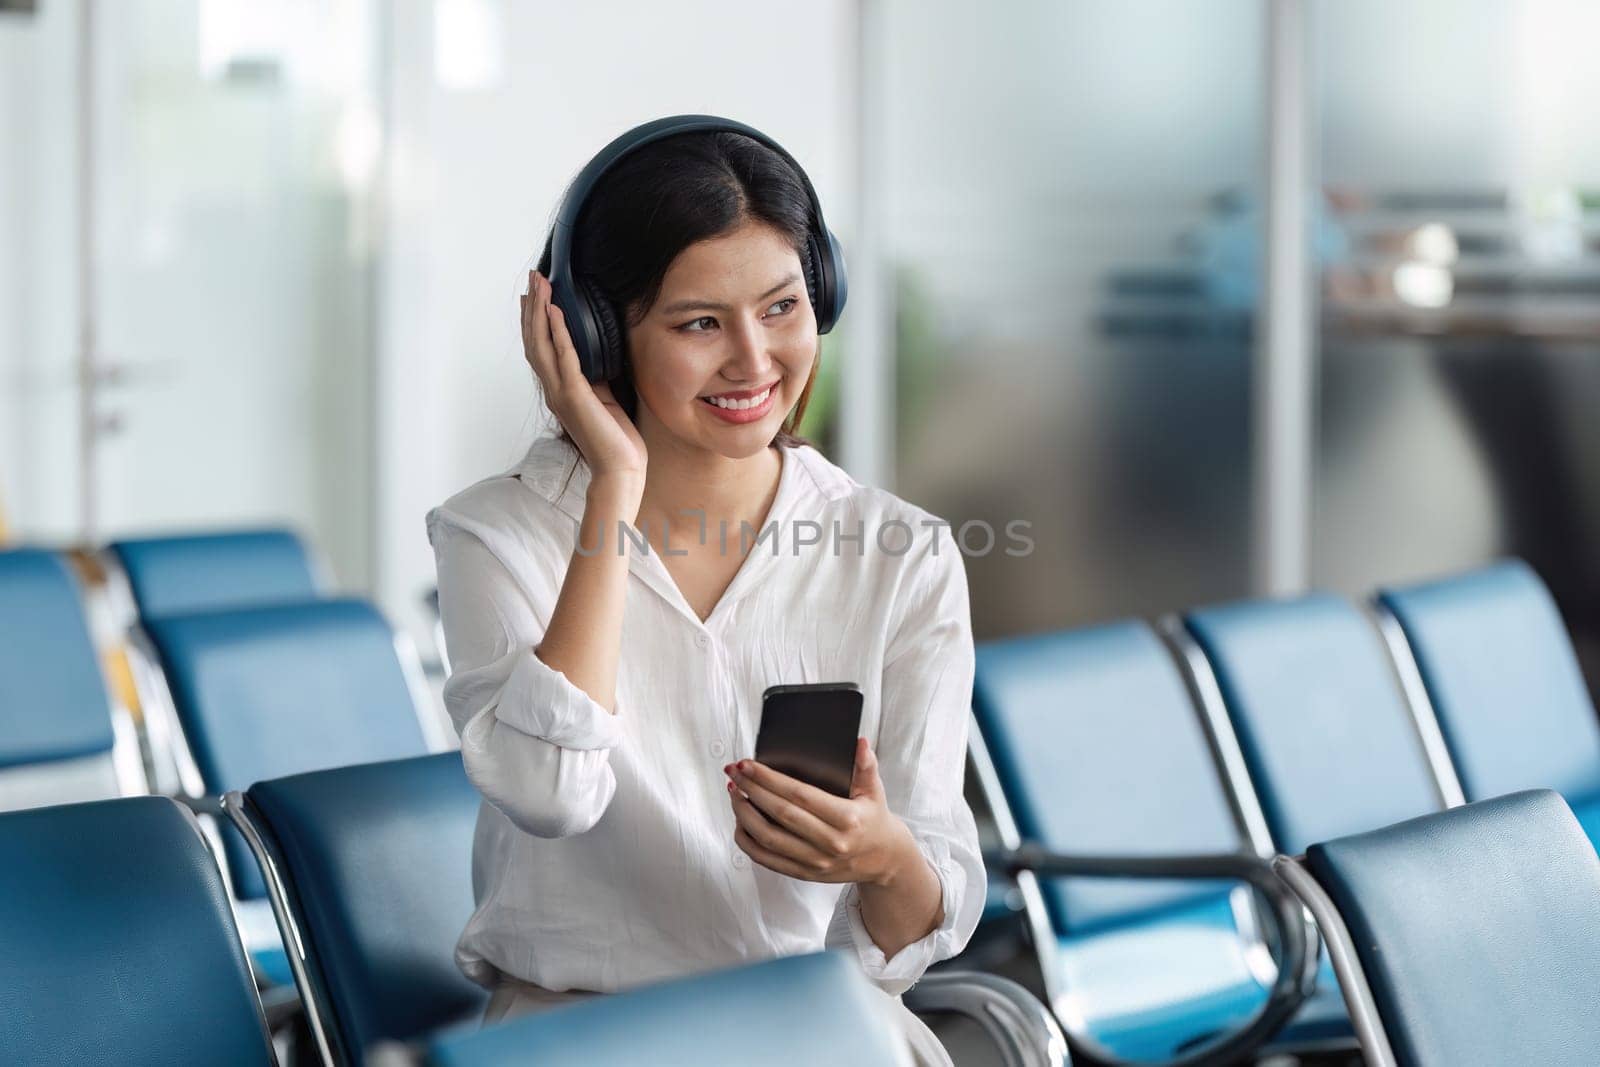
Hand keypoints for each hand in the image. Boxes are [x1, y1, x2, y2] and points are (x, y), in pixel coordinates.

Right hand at [521, 270, 647, 484]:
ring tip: (541, 285)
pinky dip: (558, 332)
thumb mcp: (605, 399)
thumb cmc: (615, 440)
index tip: (534, 296)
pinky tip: (556, 312)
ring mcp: (561, 393)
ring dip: (540, 311)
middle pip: (534, 341)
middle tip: (534, 278)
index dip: (534, 321)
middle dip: (533, 307)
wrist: (620, 469)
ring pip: (542, 344)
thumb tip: (595, 356)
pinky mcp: (575, 396)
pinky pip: (564, 357)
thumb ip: (594, 378)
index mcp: (560, 391)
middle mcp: (554, 390)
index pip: (540, 349)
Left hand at [723, 738, 919, 887]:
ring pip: (768, 838)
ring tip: (734, 792)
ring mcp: (816, 862)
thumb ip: (866, 765)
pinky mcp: (805, 874)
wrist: (883, 859)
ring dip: (744, 813)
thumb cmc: (873, 818)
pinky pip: (767, 859)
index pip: (800, 795)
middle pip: (780, 814)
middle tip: (733, 772)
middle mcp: (831, 843)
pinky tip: (739, 820)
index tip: (748, 764)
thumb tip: (859, 742)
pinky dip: (747, 840)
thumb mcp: (875, 790)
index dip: (770, 779)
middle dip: (751, 789)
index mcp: (847, 818)